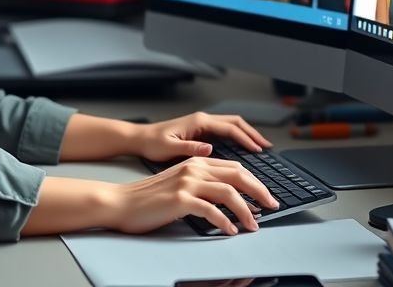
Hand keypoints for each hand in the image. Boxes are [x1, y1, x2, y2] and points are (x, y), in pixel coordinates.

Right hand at [99, 157, 278, 234]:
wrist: (120, 202)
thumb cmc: (148, 197)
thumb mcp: (179, 183)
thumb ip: (202, 184)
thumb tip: (230, 198)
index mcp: (196, 162)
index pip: (235, 167)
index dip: (254, 182)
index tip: (266, 196)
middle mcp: (194, 168)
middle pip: (239, 175)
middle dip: (260, 192)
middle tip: (272, 206)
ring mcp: (187, 182)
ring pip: (229, 193)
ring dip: (246, 211)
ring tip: (253, 225)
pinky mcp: (180, 199)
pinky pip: (212, 211)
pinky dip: (225, 222)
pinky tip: (230, 230)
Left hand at [136, 111, 272, 161]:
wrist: (139, 139)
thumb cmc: (152, 143)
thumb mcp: (169, 148)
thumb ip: (190, 148)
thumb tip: (210, 149)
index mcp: (199, 122)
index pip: (230, 128)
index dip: (246, 139)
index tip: (259, 149)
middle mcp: (202, 120)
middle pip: (236, 123)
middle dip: (253, 133)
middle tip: (267, 146)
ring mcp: (202, 124)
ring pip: (231, 125)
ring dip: (247, 134)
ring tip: (260, 147)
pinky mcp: (199, 131)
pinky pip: (224, 132)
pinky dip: (237, 138)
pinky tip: (242, 149)